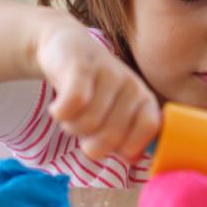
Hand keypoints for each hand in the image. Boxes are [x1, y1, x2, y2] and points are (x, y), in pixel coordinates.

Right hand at [29, 10, 159, 161]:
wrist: (66, 48)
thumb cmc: (94, 92)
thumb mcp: (116, 115)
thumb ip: (127, 140)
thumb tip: (133, 158)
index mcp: (145, 101)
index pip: (148, 131)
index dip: (126, 146)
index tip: (111, 144)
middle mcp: (132, 86)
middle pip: (111, 137)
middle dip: (89, 142)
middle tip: (84, 127)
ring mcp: (109, 74)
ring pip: (87, 124)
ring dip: (71, 126)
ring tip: (72, 113)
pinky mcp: (81, 67)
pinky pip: (72, 105)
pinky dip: (60, 113)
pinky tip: (58, 106)